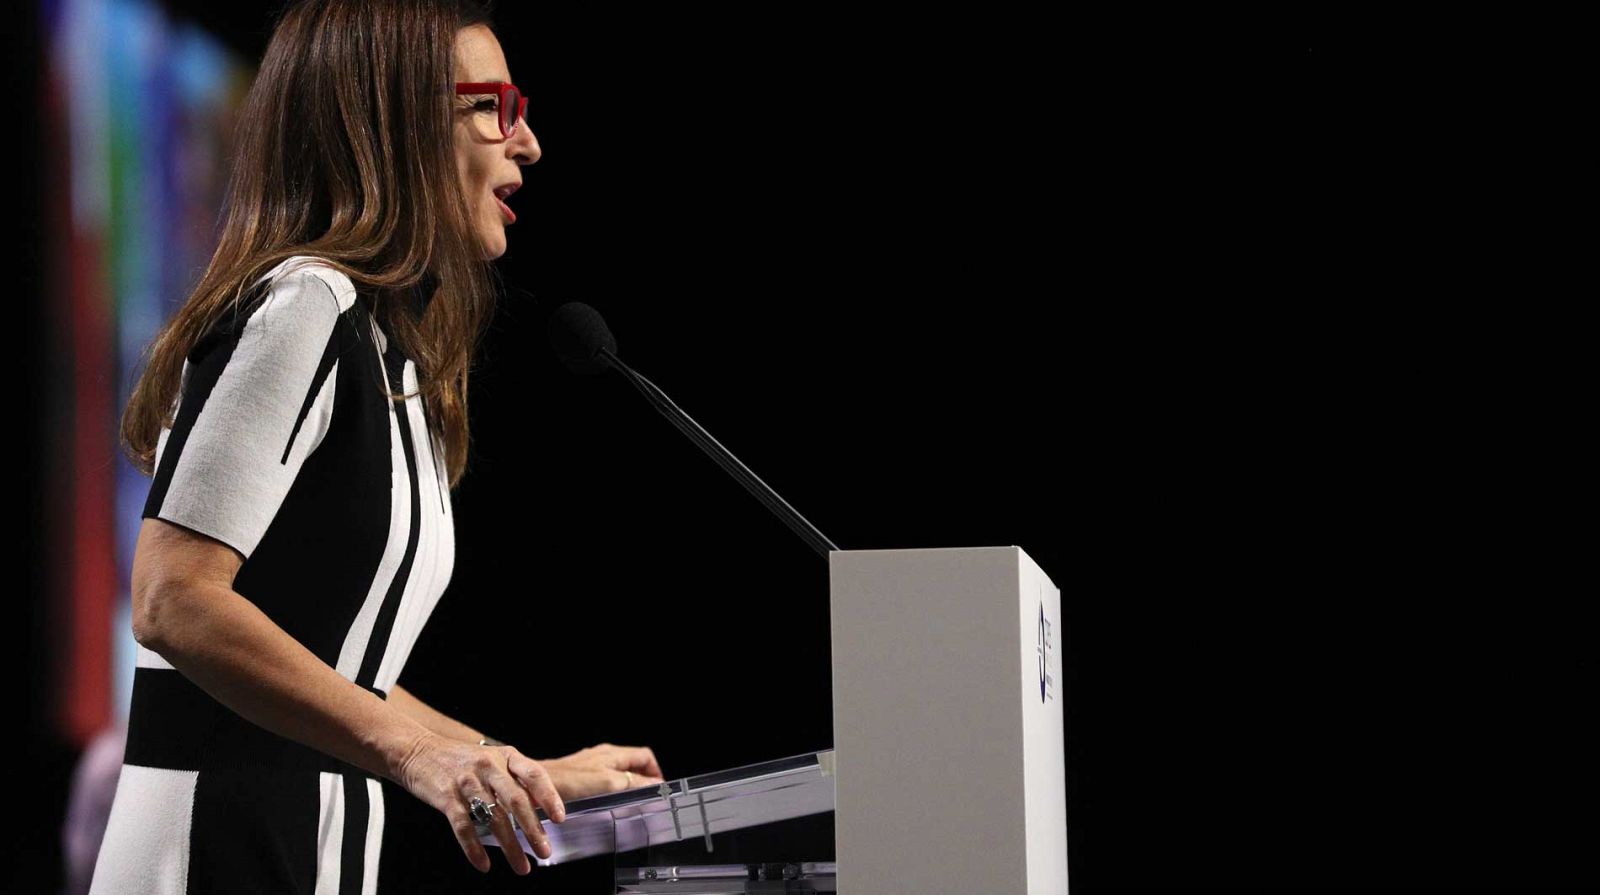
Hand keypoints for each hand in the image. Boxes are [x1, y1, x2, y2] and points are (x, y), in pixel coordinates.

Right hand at [392, 731, 566, 875]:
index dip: (549, 796)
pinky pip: (464, 827)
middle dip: (533, 830)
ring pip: (493, 818)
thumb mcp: (493, 759)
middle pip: (516, 800)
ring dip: (510, 846)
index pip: (534, 774)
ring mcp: (467, 782)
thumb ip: (516, 778)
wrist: (417, 751)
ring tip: (522, 866)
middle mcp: (488, 767)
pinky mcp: (446, 798)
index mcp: (505, 756)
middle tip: (545, 851)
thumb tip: (543, 805)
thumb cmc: (462, 760)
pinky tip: (484, 865)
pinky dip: (474, 849)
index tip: (560, 818)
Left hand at [538, 742, 665, 801]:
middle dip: (643, 780)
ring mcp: (591, 765)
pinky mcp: (580, 776)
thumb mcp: (609, 785)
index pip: (645, 756)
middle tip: (646, 799)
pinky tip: (606, 804)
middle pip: (633, 764)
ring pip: (619, 773)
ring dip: (627, 787)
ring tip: (629, 804)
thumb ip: (633, 784)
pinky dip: (612, 791)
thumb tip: (654, 785)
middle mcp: (603, 756)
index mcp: (613, 754)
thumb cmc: (569, 783)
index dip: (655, 772)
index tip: (658, 790)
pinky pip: (604, 781)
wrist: (534, 786)